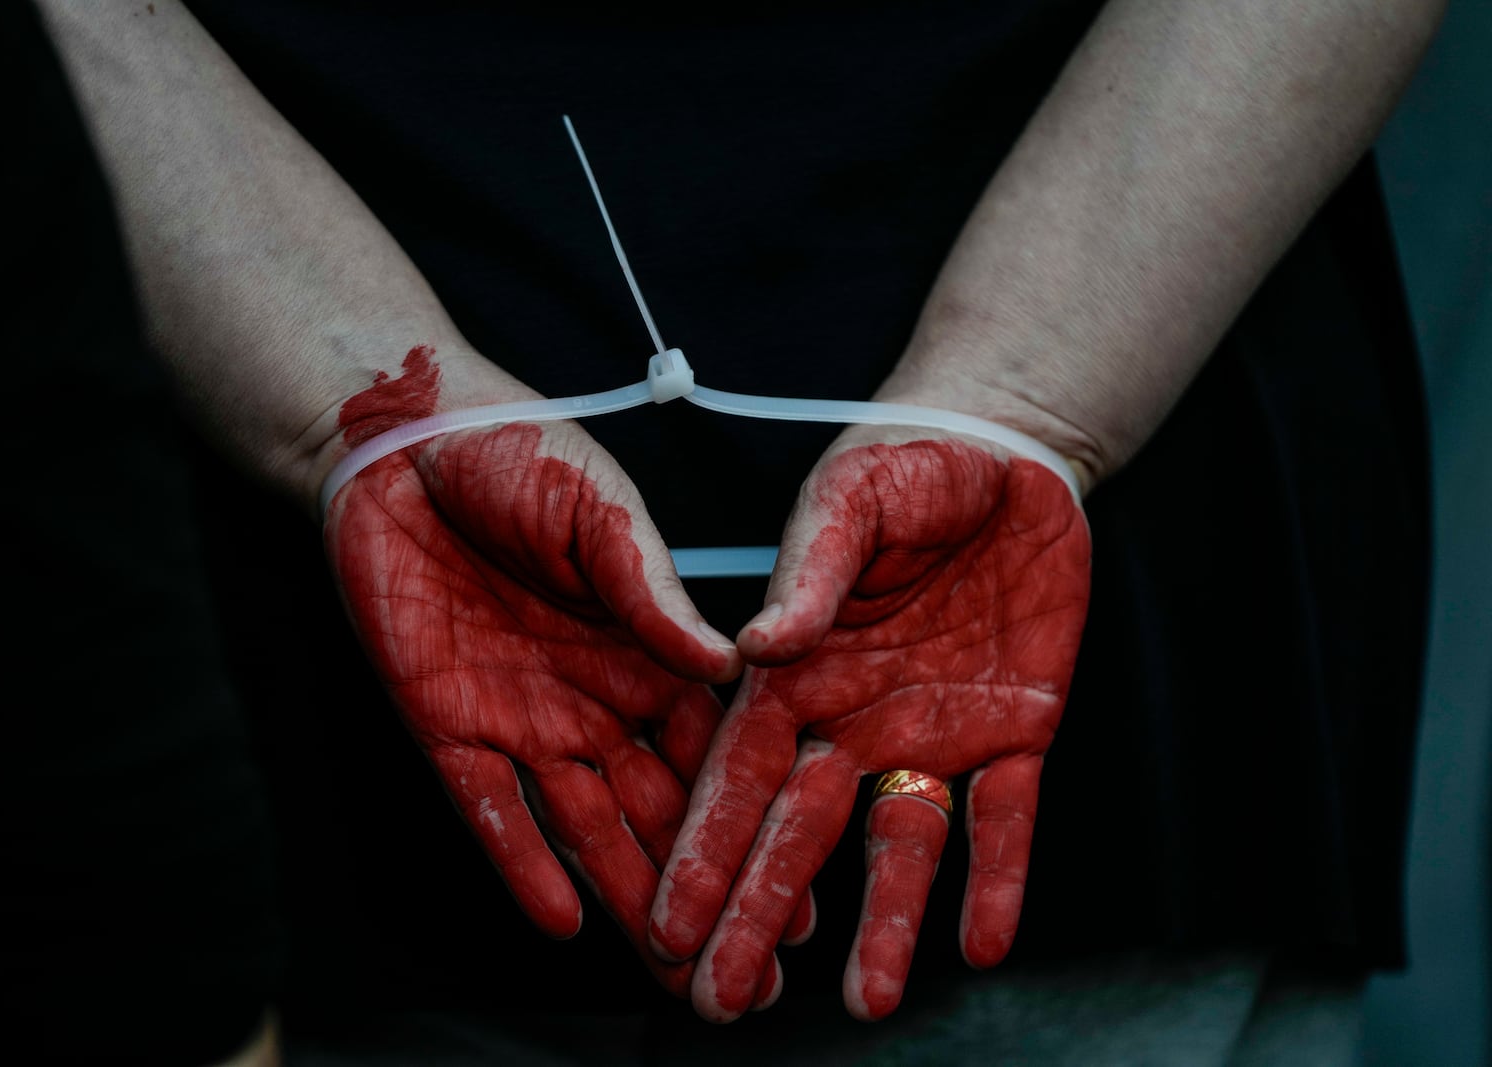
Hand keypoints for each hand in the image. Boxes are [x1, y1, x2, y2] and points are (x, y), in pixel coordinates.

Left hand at [322, 349, 771, 996]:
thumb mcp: (602, 514)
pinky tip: (566, 921)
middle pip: (661, 813)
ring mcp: (524, 720)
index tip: (804, 887)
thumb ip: (654, 592)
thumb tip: (733, 664)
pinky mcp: (448, 726)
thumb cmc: (518, 454)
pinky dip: (523, 865)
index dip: (758, 820)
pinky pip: (490, 811)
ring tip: (680, 971)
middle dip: (709, 890)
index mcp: (647, 650)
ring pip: (586, 830)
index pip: (716, 753)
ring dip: (631, 899)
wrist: (400, 444)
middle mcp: (596, 700)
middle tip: (759, 973)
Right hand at [648, 426, 1090, 1020]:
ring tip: (865, 1001)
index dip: (703, 850)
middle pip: (798, 835)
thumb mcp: (849, 503)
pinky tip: (981, 943)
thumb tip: (751, 648)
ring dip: (884, 923)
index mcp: (798, 674)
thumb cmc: (906, 463)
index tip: (667, 922)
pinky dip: (995, 878)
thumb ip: (808, 574)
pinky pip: (1004, 819)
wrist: (1006, 455)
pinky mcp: (1013, 732)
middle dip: (759, 915)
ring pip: (899, 846)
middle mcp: (855, 721)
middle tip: (723, 1000)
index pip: (738, 777)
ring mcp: (933, 734)